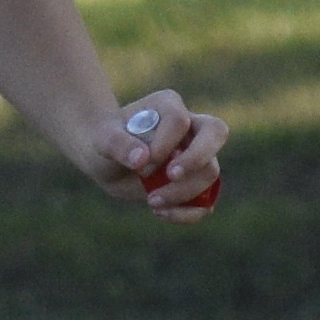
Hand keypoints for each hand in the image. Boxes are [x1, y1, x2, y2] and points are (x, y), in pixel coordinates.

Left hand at [100, 91, 224, 220]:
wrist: (104, 159)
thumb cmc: (104, 140)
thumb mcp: (103, 140)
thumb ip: (119, 145)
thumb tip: (142, 160)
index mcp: (168, 106)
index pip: (180, 120)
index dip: (166, 142)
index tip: (143, 160)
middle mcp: (190, 127)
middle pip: (216, 134)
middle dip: (196, 159)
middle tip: (170, 176)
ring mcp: (197, 155)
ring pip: (211, 170)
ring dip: (183, 191)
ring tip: (151, 201)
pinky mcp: (195, 182)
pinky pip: (207, 200)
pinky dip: (188, 212)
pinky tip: (160, 213)